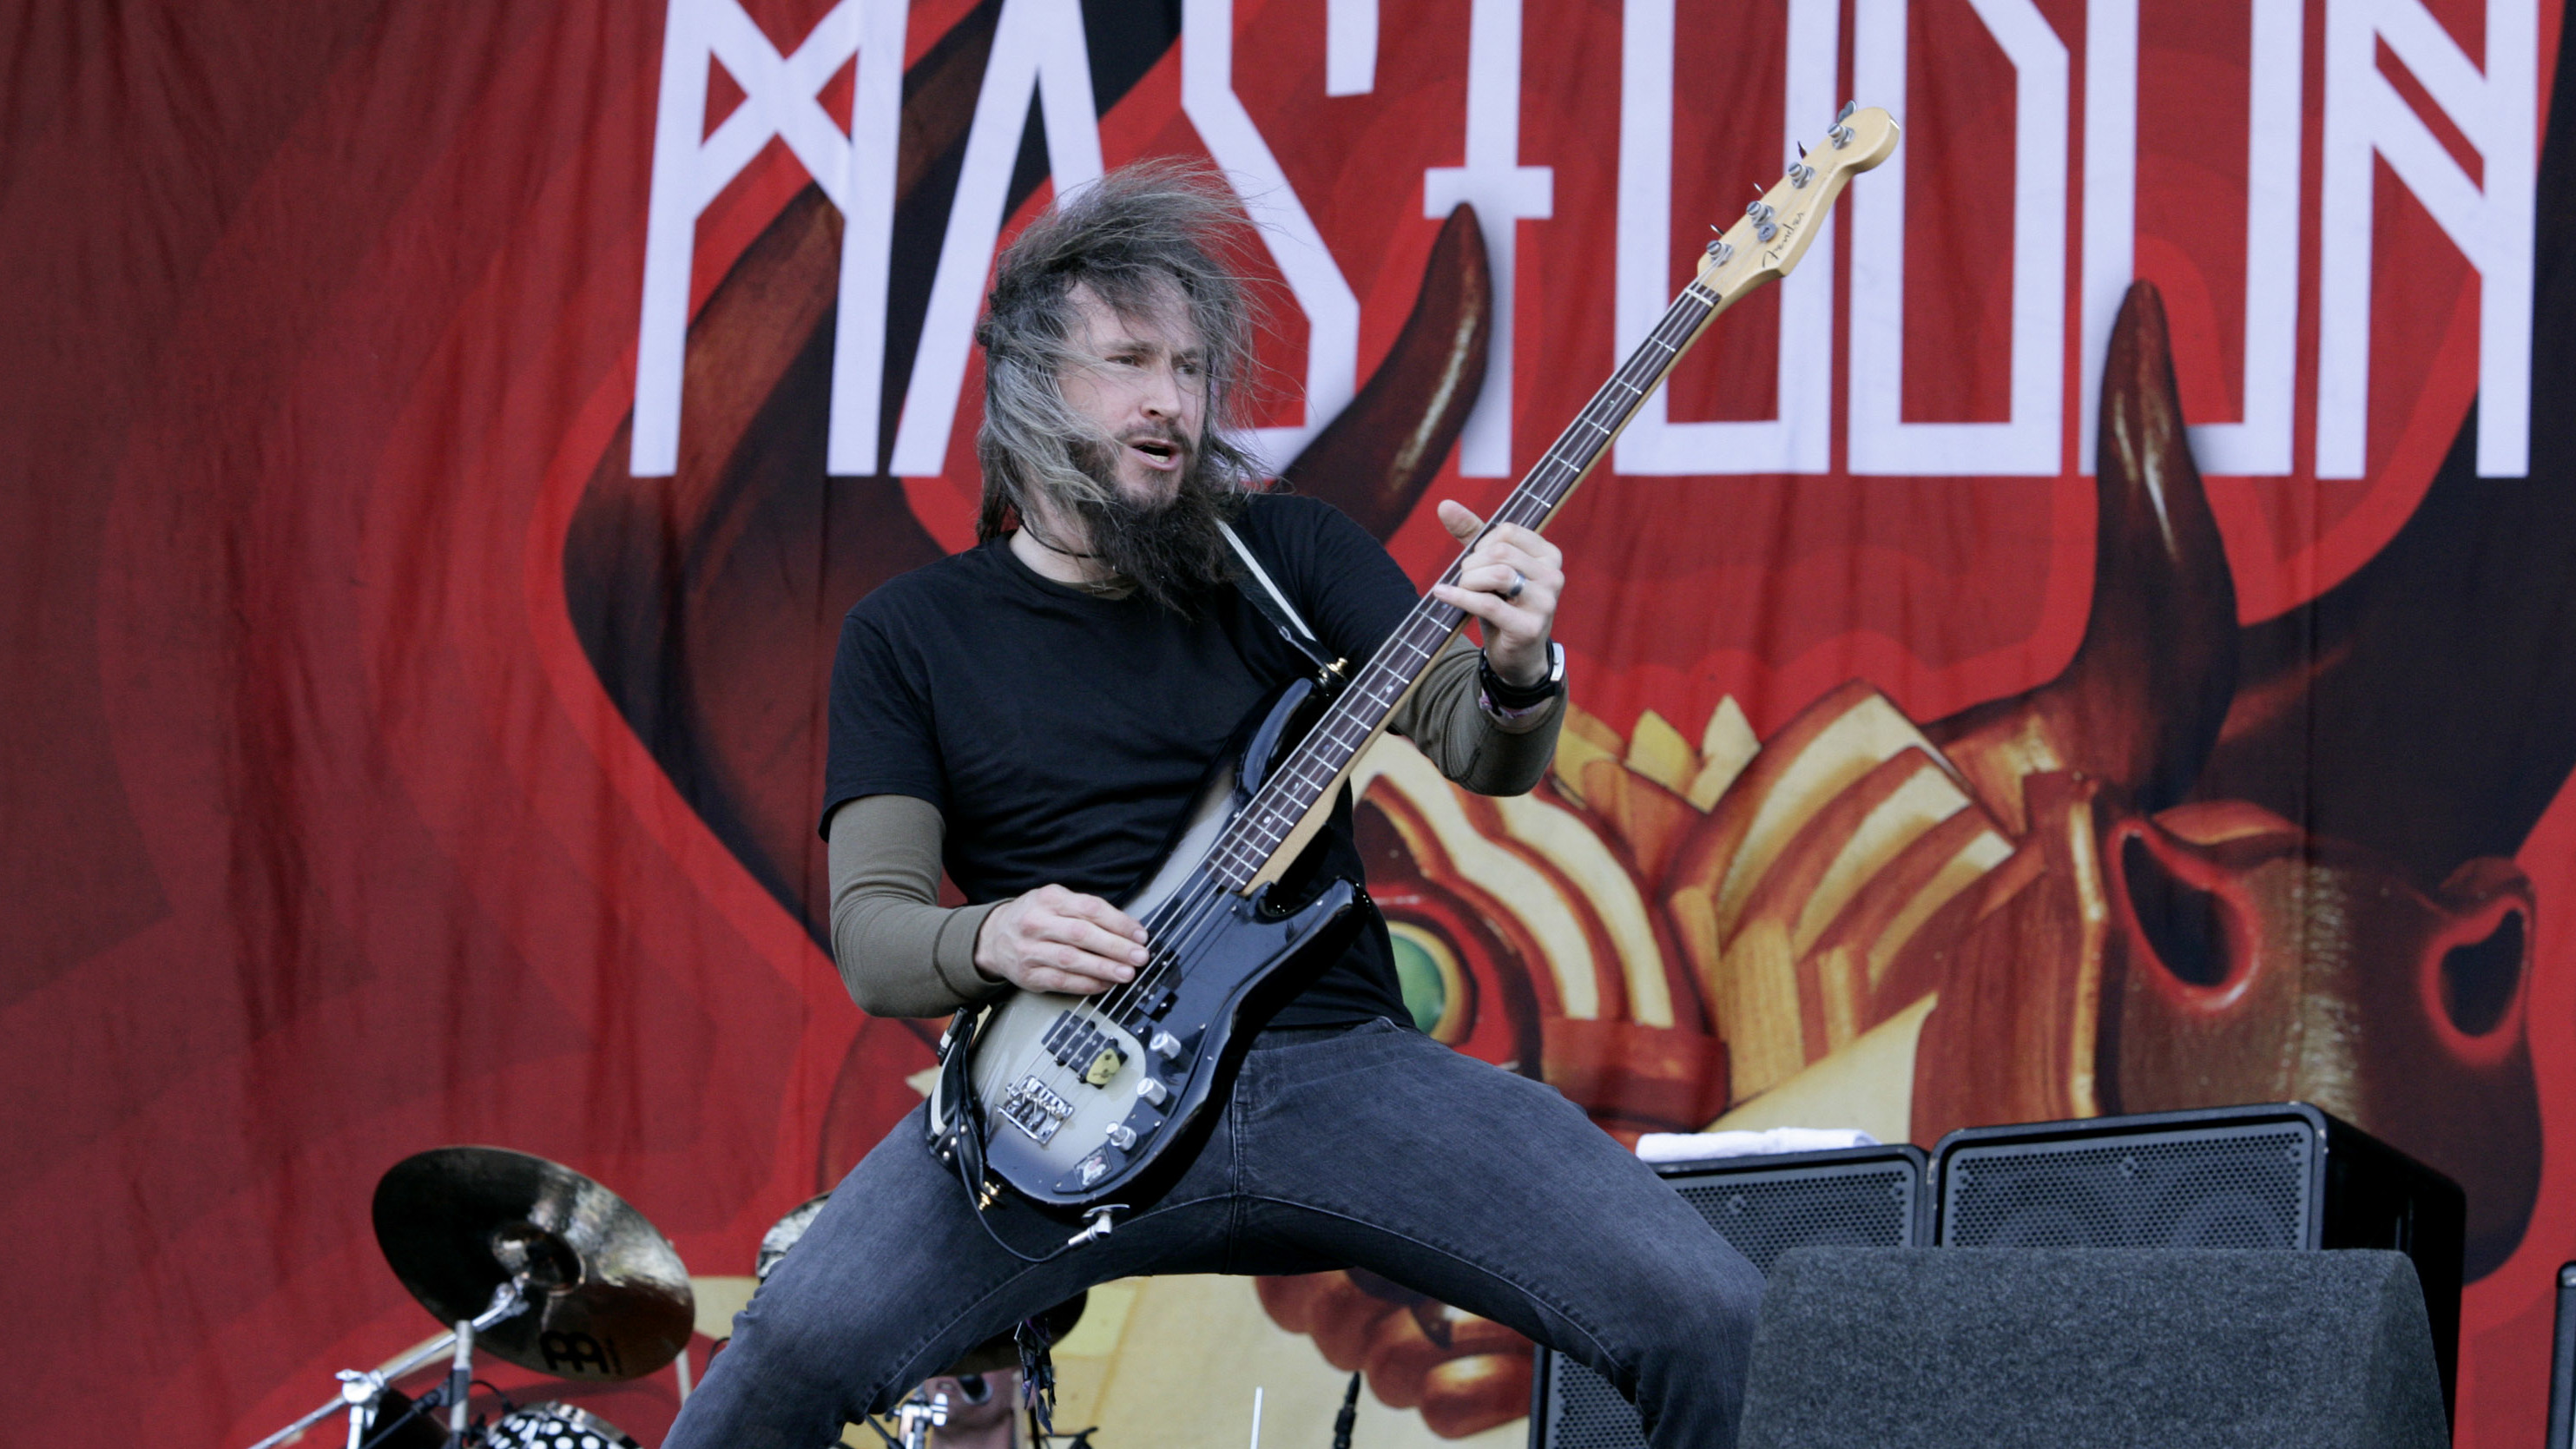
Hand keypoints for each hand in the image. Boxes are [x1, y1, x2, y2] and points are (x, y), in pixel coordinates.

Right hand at [974, 884, 1149, 993]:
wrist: (994, 937)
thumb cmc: (1033, 916)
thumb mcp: (1055, 900)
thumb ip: (1087, 910)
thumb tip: (1127, 929)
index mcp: (1049, 899)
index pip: (1090, 908)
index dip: (1119, 922)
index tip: (1139, 934)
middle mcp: (1038, 923)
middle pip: (1082, 935)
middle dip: (1116, 947)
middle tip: (1139, 956)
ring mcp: (1031, 950)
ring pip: (1072, 960)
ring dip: (1104, 968)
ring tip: (1126, 973)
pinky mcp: (1029, 975)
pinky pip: (1062, 981)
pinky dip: (1087, 984)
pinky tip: (1105, 984)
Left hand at [1427, 500, 1560, 686]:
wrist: (1517, 656)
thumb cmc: (1504, 605)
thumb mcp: (1489, 567)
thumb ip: (1471, 535)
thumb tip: (1444, 504)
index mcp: (1549, 555)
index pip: (1507, 531)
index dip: (1481, 544)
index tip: (1476, 562)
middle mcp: (1554, 576)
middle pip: (1501, 552)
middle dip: (1471, 564)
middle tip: (1465, 581)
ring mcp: (1546, 603)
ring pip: (1498, 574)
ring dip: (1468, 581)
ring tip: (1461, 590)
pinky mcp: (1530, 628)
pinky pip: (1489, 605)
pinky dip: (1460, 597)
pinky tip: (1442, 594)